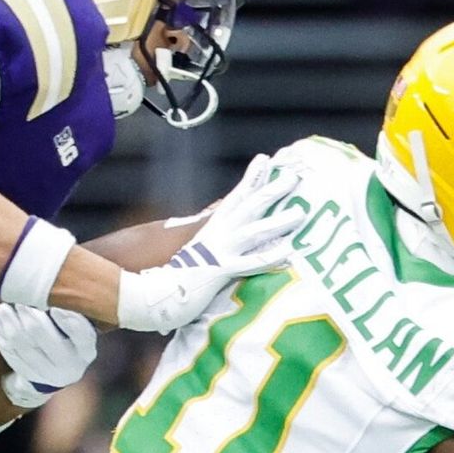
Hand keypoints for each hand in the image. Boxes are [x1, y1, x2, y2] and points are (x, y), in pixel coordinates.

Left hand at [0, 303, 95, 409]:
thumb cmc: (71, 333)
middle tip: (19, 300)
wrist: (60, 366)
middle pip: (45, 337)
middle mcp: (70, 366)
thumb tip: (52, 288)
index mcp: (86, 350)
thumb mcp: (79, 323)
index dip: (68, 320)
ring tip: (3, 307)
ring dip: (10, 324)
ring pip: (23, 347)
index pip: (82, 335)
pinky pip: (10, 355)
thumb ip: (71, 307)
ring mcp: (48, 374)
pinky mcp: (29, 376)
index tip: (55, 305)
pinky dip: (1, 337)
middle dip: (29, 315)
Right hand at [114, 160, 303, 332]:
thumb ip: (208, 233)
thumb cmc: (172, 275)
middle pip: (249, 206)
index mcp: (210, 227)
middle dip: (272, 189)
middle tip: (294, 177)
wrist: (151, 293)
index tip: (266, 159)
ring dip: (278, 221)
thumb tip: (221, 221)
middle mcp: (216, 234)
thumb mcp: (192, 247)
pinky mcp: (220, 271)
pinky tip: (288, 252)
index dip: (251, 177)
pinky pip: (249, 263)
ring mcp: (219, 251)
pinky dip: (269, 257)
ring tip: (301, 213)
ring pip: (254, 231)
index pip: (235, 196)